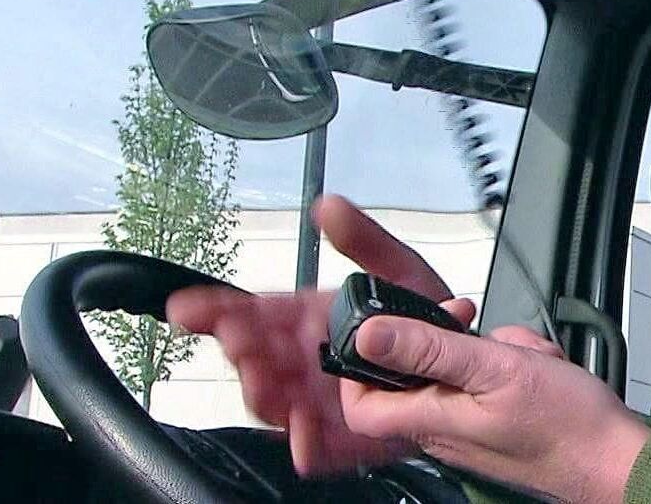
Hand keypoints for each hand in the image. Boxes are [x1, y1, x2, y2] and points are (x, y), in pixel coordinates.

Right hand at [166, 194, 476, 475]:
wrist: (462, 362)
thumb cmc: (424, 317)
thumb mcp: (399, 268)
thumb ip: (363, 239)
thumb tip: (328, 205)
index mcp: (308, 318)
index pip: (253, 312)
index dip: (217, 309)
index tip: (188, 306)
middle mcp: (306, 359)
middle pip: (255, 356)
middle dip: (239, 348)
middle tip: (237, 339)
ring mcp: (320, 398)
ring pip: (275, 400)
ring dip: (263, 392)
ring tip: (261, 379)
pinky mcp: (342, 434)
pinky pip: (317, 445)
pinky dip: (307, 445)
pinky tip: (304, 442)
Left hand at [338, 316, 650, 503]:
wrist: (616, 461)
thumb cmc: (567, 425)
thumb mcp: (495, 368)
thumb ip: (429, 349)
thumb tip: (370, 335)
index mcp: (434, 420)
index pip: (361, 406)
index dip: (360, 367)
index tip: (384, 329)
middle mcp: (446, 433)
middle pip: (413, 379)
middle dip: (442, 340)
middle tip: (464, 320)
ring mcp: (473, 432)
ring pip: (458, 373)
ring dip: (488, 349)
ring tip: (520, 352)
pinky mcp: (499, 427)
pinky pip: (490, 383)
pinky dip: (512, 365)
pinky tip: (537, 366)